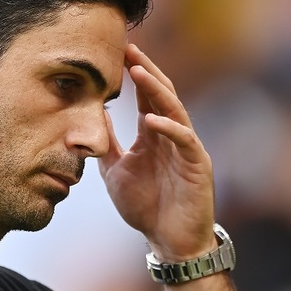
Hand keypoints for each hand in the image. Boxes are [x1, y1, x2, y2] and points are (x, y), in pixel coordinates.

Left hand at [99, 44, 216, 260]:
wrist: (169, 241)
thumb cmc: (146, 208)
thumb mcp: (116, 171)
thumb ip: (107, 144)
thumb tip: (92, 115)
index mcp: (153, 135)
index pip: (145, 97)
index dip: (134, 75)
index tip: (117, 53)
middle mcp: (172, 136)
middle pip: (161, 95)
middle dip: (146, 71)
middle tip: (129, 49)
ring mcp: (187, 148)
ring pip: (174, 110)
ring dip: (157, 90)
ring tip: (139, 72)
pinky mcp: (197, 165)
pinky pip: (185, 140)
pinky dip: (168, 128)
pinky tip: (150, 120)